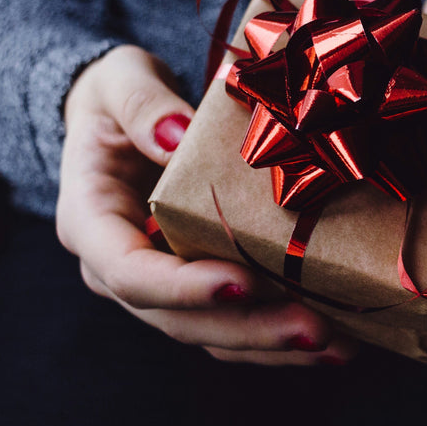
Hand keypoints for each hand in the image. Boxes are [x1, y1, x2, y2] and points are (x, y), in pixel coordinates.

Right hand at [56, 44, 356, 363]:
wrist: (123, 117)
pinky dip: (278, 336)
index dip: (182, 287)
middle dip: (249, 328)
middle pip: (178, 319)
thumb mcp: (119, 81)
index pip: (128, 271)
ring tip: (337, 344)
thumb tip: (176, 135)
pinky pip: (233, 323)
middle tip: (313, 328)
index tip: (242, 282)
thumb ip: (142, 105)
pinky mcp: (196, 286)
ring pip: (210, 334)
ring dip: (273, 344)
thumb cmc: (118, 97)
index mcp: (89, 221)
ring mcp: (159, 284)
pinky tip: (333, 338)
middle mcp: (117, 268)